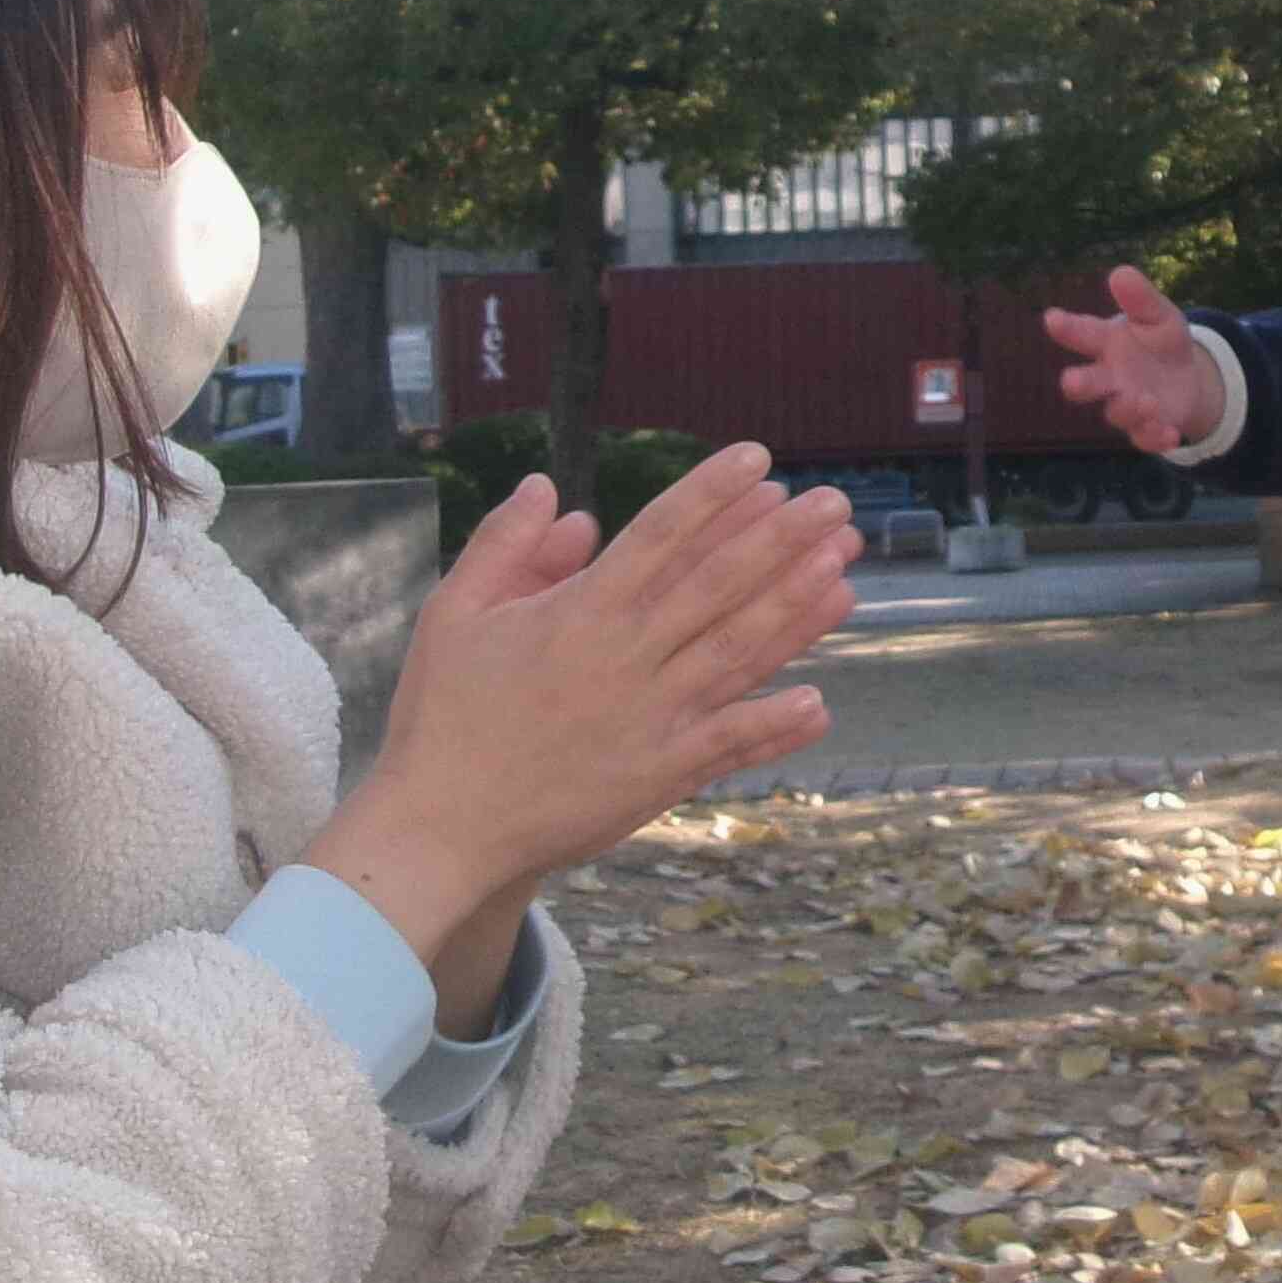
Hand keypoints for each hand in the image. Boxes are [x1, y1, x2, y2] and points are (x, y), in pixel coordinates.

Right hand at [307, 445, 858, 961]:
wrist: (439, 823)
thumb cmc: (442, 715)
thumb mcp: (454, 613)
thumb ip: (506, 545)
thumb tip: (552, 487)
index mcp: (576, 611)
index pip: (659, 535)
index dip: (712, 493)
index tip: (758, 459)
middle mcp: (622, 658)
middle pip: (715, 586)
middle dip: (779, 540)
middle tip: (832, 503)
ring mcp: (647, 718)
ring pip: (734, 654)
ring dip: (794, 613)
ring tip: (843, 571)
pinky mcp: (656, 776)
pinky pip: (726, 745)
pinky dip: (773, 726)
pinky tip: (820, 703)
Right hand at [1043, 266, 1224, 455]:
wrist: (1186, 378)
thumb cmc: (1161, 342)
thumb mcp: (1159, 316)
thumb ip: (1141, 299)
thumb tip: (1121, 272)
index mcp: (1106, 343)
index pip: (1083, 334)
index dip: (1067, 327)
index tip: (1052, 318)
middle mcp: (1109, 377)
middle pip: (1086, 383)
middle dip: (1079, 383)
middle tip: (1070, 382)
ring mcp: (1125, 405)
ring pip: (1116, 412)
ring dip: (1128, 408)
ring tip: (1146, 400)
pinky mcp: (1146, 428)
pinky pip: (1146, 438)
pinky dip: (1156, 437)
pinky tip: (1170, 433)